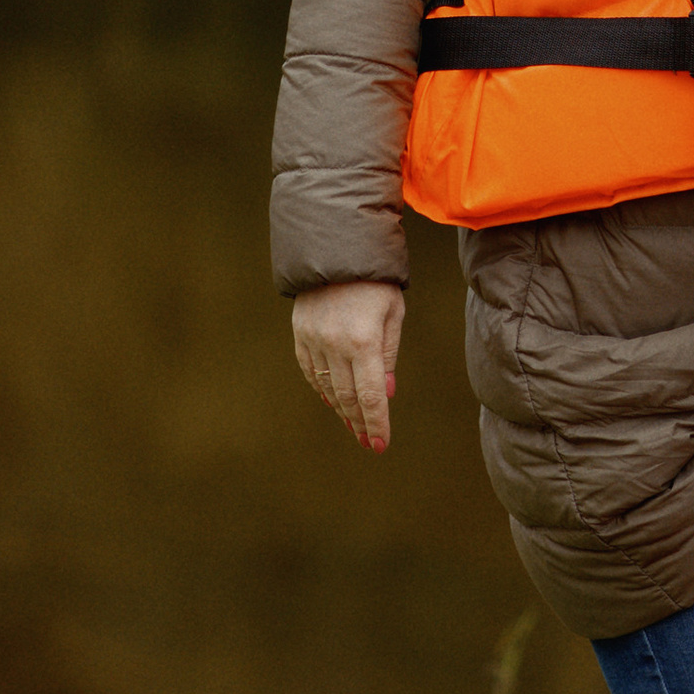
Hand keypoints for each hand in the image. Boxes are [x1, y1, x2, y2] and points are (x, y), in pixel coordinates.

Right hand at [293, 277, 404, 450]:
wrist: (336, 247)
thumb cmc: (375, 281)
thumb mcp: (393, 313)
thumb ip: (388, 355)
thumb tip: (385, 394)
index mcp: (363, 340)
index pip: (371, 395)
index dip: (376, 423)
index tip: (380, 445)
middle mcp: (334, 345)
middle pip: (347, 397)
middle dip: (360, 423)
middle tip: (368, 442)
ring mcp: (313, 340)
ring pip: (327, 388)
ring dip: (342, 410)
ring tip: (354, 427)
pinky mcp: (300, 333)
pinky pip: (309, 370)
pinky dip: (320, 389)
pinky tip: (331, 402)